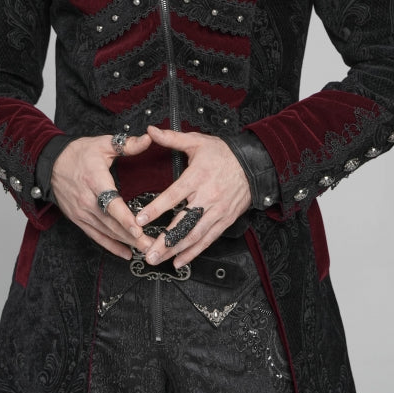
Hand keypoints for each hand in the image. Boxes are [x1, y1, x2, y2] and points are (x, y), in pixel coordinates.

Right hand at [50, 134, 153, 259]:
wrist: (50, 164)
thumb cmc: (78, 154)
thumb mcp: (103, 144)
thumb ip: (127, 145)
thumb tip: (149, 139)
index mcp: (94, 181)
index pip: (111, 203)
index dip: (125, 218)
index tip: (138, 229)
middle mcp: (87, 200)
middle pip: (112, 223)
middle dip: (133, 236)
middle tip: (153, 245)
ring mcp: (82, 212)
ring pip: (106, 232)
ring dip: (126, 242)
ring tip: (147, 249)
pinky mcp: (79, 219)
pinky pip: (96, 236)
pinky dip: (111, 246)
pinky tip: (126, 253)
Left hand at [133, 125, 250, 268]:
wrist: (254, 165)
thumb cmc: (224, 154)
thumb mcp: (198, 141)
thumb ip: (172, 138)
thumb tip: (151, 131)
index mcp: (198, 177)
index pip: (174, 195)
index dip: (156, 208)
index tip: (140, 218)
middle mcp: (207, 197)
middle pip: (183, 222)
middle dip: (164, 240)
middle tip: (148, 251)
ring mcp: (217, 211)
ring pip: (195, 235)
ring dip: (176, 250)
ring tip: (159, 259)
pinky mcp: (225, 220)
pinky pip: (208, 239)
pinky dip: (194, 252)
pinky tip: (180, 261)